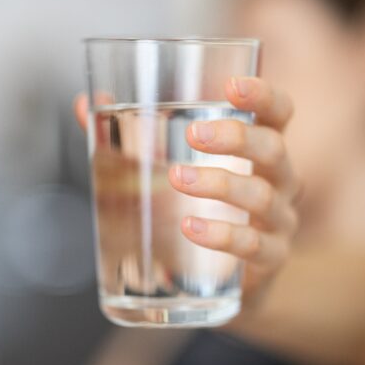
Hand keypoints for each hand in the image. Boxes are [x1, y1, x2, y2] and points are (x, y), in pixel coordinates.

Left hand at [74, 77, 298, 308]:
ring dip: (219, 184)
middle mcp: (279, 180)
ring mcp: (279, 220)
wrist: (218, 278)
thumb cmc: (199, 207)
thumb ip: (130, 135)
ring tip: (178, 178)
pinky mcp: (270, 258)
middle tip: (193, 135)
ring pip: (261, 195)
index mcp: (259, 149)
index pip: (279, 112)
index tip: (230, 85)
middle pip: (274, 149)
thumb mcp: (170, 166)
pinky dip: (222, 234)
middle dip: (236, 137)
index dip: (263, 95)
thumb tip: (84, 104)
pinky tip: (190, 227)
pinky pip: (254, 245)